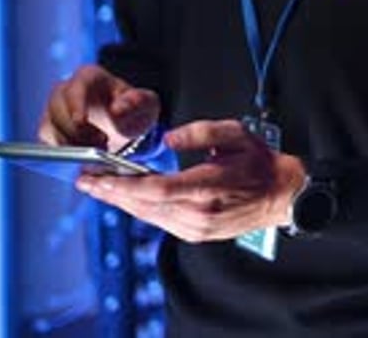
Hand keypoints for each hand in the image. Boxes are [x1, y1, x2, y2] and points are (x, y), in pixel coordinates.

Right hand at [38, 64, 160, 150]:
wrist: (123, 123)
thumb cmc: (132, 108)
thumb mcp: (144, 103)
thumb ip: (137, 101)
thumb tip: (117, 109)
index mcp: (88, 76)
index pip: (76, 86)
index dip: (75, 104)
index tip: (80, 122)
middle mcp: (66, 89)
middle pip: (56, 107)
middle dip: (74, 130)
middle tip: (98, 145)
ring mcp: (54, 109)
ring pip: (48, 126)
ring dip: (68, 144)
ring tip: (95, 152)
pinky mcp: (50, 130)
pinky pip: (46, 143)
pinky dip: (61, 154)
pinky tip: (81, 159)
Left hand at [76, 118, 305, 241]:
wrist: (282, 195)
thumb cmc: (259, 163)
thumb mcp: (234, 134)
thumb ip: (199, 132)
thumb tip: (168, 137)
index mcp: (206, 189)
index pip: (154, 190)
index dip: (120, 186)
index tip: (96, 176)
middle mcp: (198, 215)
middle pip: (144, 206)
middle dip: (111, 193)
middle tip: (84, 179)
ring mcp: (197, 229)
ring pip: (149, 216)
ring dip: (121, 202)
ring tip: (97, 186)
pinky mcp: (197, 234)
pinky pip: (160, 221)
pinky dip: (140, 208)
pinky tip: (125, 197)